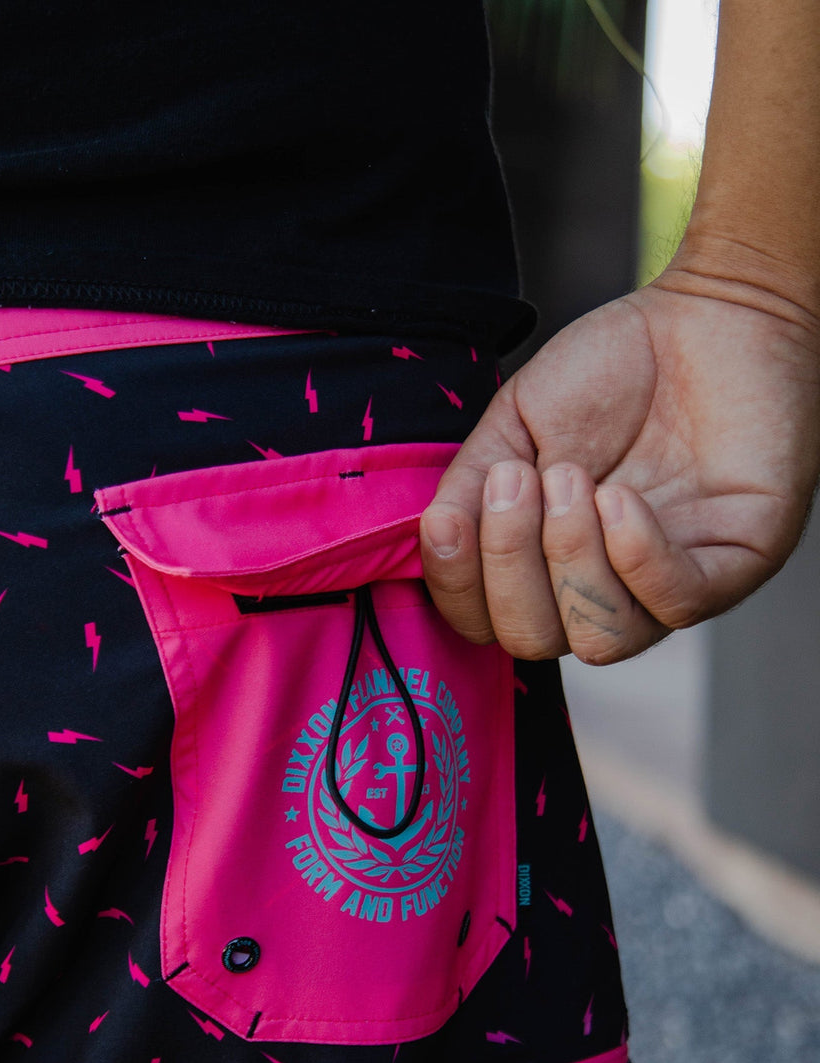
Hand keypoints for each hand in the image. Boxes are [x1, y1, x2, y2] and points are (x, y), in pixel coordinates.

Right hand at [420, 273, 819, 663]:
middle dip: (510, 565)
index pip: (488, 622)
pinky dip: (635, 555)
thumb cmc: (609, 372)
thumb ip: (467, 488)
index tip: (447, 520)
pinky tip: (620, 497)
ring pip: (602, 639)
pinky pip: (676, 604)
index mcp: (545, 564)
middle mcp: (604, 587)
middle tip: (521, 479)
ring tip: (572, 478)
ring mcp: (668, 584)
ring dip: (570, 559)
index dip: (458, 588)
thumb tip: (432, 540)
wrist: (705, 317)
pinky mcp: (735, 564)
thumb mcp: (513, 427)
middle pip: (535, 641)